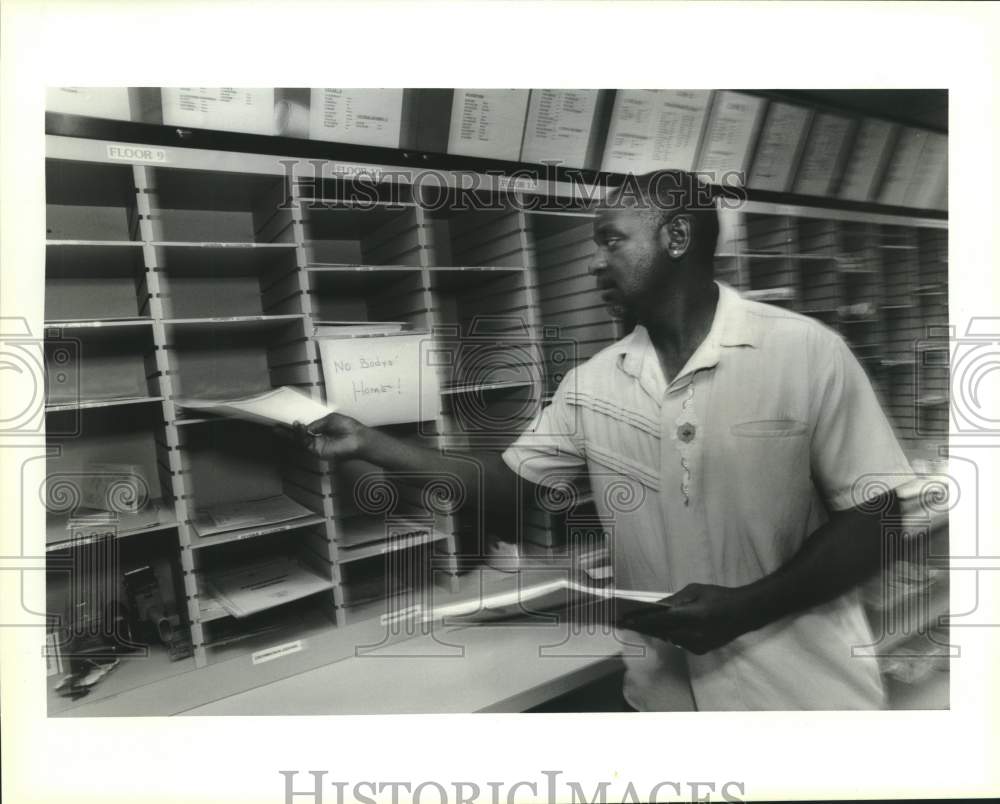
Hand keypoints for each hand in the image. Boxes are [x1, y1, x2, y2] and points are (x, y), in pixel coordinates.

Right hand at [293, 412, 366, 459]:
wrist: (357, 437)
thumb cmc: (348, 427)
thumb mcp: (329, 420)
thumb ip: (316, 424)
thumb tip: (305, 427)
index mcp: (323, 431)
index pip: (308, 429)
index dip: (301, 426)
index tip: (294, 421)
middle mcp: (319, 439)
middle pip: (302, 436)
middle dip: (294, 430)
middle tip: (289, 424)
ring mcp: (318, 446)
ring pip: (302, 441)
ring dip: (297, 432)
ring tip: (296, 424)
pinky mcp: (318, 451)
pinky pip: (306, 444)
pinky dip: (301, 436)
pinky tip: (301, 428)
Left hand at [621, 583, 757, 653]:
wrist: (744, 613)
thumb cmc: (719, 596)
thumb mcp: (696, 590)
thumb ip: (674, 599)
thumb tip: (655, 606)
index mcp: (694, 615)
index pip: (662, 620)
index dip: (642, 620)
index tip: (627, 620)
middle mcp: (695, 634)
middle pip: (662, 632)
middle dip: (645, 627)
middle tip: (627, 622)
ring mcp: (698, 645)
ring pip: (669, 639)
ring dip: (656, 631)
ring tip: (640, 624)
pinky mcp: (700, 651)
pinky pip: (679, 643)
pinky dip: (671, 635)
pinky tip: (664, 628)